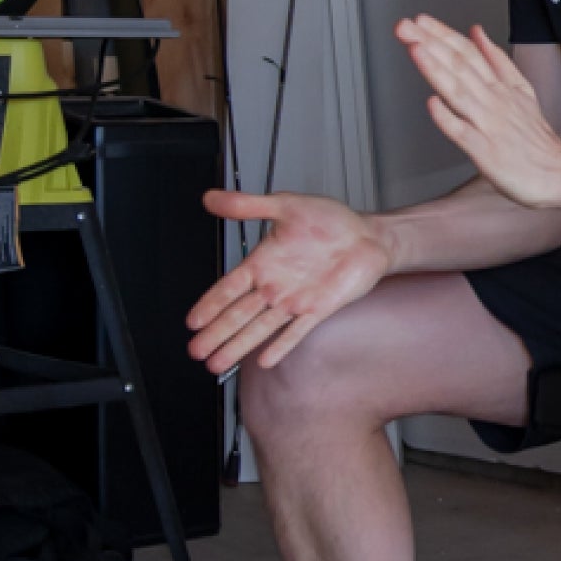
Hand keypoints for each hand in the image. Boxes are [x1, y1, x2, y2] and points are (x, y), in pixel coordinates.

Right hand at [187, 191, 390, 374]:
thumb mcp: (286, 205)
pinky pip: (297, 331)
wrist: (369, 235)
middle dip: (215, 334)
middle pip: (238, 315)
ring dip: (238, 345)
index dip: (210, 304)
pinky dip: (282, 345)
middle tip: (194, 352)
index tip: (191, 321)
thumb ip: (248, 205)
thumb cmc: (331, 221)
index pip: (228, 288)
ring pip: (260, 328)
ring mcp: (295, 300)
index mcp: (263, 262)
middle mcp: (275, 286)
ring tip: (216, 363)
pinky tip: (265, 360)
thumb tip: (212, 197)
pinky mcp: (318, 309)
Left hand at [398, 14, 560, 213]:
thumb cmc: (536, 140)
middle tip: (405, 26)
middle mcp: (494, 101)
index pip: (469, 53)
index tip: (420, 20)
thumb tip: (477, 32)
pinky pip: (464, 133)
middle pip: (460, 66)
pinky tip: (432, 105)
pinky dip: (448, 118)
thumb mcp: (522, 90)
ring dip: (436, 70)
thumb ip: (497, 61)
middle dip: (431, 43)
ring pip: (459, 92)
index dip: (444, 35)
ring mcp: (489, 126)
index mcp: (501, 87)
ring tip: (416, 50)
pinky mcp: (486, 153)